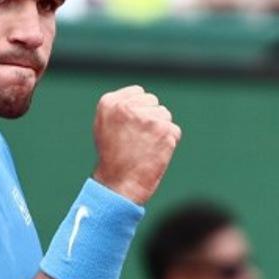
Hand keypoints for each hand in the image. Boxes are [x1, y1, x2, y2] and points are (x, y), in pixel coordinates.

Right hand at [92, 85, 180, 205]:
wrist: (119, 186)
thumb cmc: (112, 158)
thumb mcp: (104, 126)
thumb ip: (121, 107)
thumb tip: (143, 97)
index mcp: (110, 102)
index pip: (139, 93)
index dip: (138, 111)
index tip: (129, 129)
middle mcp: (128, 107)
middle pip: (153, 103)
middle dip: (150, 119)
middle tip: (137, 141)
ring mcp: (147, 119)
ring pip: (165, 116)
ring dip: (160, 131)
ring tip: (145, 148)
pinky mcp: (164, 132)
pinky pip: (174, 132)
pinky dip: (169, 144)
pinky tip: (154, 154)